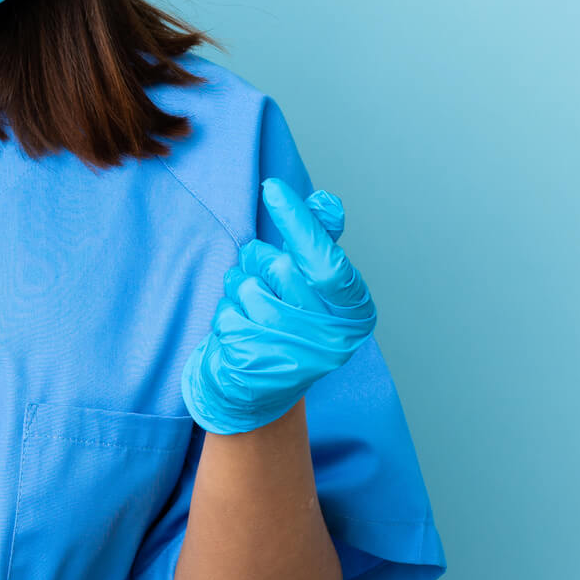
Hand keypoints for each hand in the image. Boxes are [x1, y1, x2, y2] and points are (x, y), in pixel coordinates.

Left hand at [181, 178, 378, 433]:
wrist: (259, 392)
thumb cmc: (289, 325)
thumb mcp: (311, 285)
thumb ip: (319, 242)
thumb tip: (326, 202)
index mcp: (353, 315)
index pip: (327, 261)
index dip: (298, 223)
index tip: (271, 186)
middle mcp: (331, 339)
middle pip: (280, 267)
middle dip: (260, 261)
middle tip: (261, 278)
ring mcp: (294, 356)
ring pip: (248, 287)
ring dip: (239, 288)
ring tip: (250, 309)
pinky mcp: (255, 366)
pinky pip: (227, 312)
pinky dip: (226, 313)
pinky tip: (237, 332)